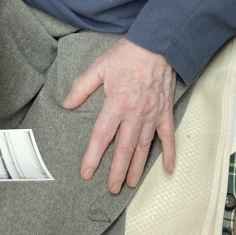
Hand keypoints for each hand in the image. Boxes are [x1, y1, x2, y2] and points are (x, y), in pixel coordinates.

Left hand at [62, 38, 175, 193]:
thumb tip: (66, 104)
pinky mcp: (165, 112)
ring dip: (137, 168)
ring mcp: (152, 115)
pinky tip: (167, 169)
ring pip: (144, 148)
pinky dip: (169, 154)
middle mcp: (135, 115)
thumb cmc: (127, 54)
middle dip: (117, 172)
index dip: (93, 157)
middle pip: (124, 149)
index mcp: (116, 104)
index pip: (102, 136)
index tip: (86, 173)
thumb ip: (81, 87)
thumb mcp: (99, 66)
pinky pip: (168, 137)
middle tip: (111, 189)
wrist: (157, 44)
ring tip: (130, 184)